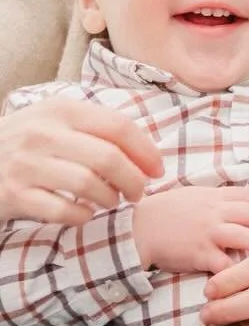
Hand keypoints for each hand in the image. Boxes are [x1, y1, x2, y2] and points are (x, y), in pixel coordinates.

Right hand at [0, 99, 162, 224]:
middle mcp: (42, 133)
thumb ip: (99, 130)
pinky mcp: (13, 194)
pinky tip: (84, 213)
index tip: (158, 170)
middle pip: (109, 158)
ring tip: (112, 201)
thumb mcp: (58, 122)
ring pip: (89, 184)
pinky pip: (64, 211)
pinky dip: (83, 216)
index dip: (147, 151)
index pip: (119, 126)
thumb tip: (150, 156)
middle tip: (138, 192)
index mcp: (61, 109)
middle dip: (134, 180)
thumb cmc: (30, 144)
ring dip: (111, 199)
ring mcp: (25, 164)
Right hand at [133, 186, 248, 273]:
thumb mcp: (193, 196)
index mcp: (215, 197)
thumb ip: (217, 200)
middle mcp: (216, 212)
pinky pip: (226, 265)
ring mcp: (209, 233)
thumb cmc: (164, 213)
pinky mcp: (200, 254)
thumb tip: (242, 204)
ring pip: (248, 238)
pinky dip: (239, 272)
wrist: (136, 228)